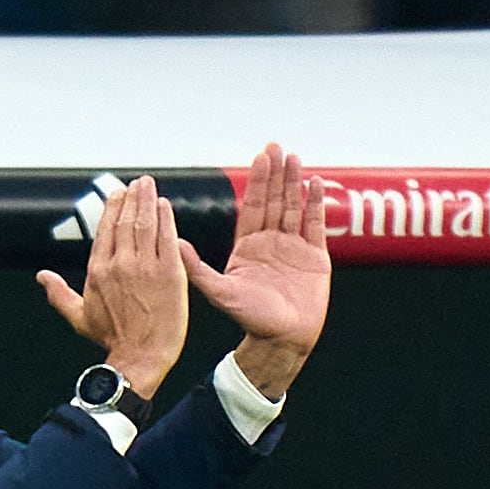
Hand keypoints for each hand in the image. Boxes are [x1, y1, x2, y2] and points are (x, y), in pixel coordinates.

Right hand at [37, 175, 185, 400]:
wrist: (140, 356)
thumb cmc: (113, 339)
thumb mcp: (79, 316)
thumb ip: (59, 293)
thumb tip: (42, 278)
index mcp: (99, 270)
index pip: (106, 229)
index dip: (113, 208)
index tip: (118, 195)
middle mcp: (121, 264)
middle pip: (126, 220)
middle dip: (132, 197)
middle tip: (137, 184)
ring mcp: (146, 266)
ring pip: (145, 223)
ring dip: (147, 200)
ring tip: (149, 186)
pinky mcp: (169, 272)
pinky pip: (167, 237)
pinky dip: (166, 218)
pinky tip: (165, 206)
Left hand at [183, 144, 329, 399]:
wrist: (282, 340)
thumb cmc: (251, 320)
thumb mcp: (220, 293)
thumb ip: (197, 268)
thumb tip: (172, 243)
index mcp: (248, 247)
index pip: (252, 206)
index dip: (256, 182)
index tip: (259, 158)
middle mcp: (270, 242)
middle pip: (273, 200)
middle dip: (275, 174)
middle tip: (275, 148)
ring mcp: (293, 247)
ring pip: (294, 207)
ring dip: (294, 182)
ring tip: (294, 158)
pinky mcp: (315, 256)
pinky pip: (315, 224)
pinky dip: (316, 203)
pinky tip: (314, 183)